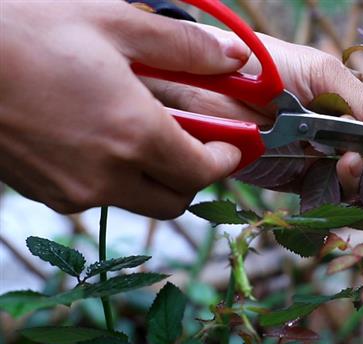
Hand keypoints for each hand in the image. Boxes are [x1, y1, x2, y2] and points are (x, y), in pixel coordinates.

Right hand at [0, 1, 247, 218]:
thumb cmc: (29, 33)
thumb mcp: (115, 25)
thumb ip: (185, 46)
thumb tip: (236, 57)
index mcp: (135, 135)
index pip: (202, 172)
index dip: (225, 159)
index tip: (231, 144)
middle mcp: (109, 175)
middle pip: (176, 201)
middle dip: (194, 176)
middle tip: (194, 144)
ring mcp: (76, 192)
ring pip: (139, 203)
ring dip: (155, 180)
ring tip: (144, 136)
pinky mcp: (49, 196)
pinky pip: (100, 198)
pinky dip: (116, 179)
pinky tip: (102, 141)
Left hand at [146, 25, 362, 197]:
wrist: (202, 92)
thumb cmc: (262, 69)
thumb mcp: (319, 75)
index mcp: (355, 103)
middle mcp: (347, 137)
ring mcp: (326, 166)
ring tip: (352, 162)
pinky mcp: (301, 190)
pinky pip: (335, 206)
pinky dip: (343, 201)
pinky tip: (341, 178)